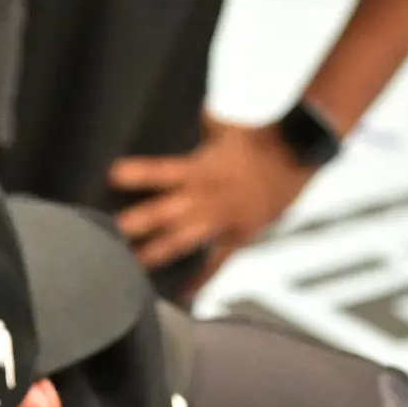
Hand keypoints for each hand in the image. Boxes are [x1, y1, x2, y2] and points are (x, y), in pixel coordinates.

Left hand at [109, 112, 320, 288]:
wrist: (298, 158)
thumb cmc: (261, 140)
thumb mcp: (228, 129)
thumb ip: (205, 124)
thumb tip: (194, 111)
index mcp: (200, 168)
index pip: (164, 170)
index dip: (140, 173)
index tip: (112, 175)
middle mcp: (206, 196)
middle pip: (167, 212)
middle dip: (139, 223)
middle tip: (110, 234)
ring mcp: (220, 219)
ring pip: (183, 240)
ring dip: (157, 254)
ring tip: (129, 268)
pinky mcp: (236, 237)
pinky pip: (215, 263)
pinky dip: (199, 281)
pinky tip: (181, 295)